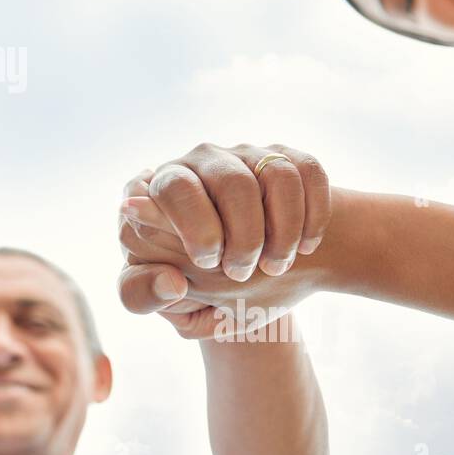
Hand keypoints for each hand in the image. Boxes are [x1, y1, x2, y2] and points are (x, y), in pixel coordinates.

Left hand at [115, 143, 331, 338]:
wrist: (250, 274)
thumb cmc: (191, 285)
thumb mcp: (158, 299)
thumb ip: (141, 293)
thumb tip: (169, 280)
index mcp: (155, 188)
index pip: (172, 187)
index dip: (195, 227)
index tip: (207, 262)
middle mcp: (197, 161)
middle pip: (231, 181)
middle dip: (245, 234)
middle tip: (240, 273)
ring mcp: (242, 155)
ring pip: (275, 176)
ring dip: (284, 231)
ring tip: (275, 267)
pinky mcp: (283, 158)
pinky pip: (307, 173)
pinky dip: (312, 217)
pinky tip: (305, 247)